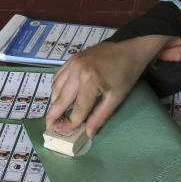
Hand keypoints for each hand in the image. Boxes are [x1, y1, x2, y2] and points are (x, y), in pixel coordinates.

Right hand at [46, 34, 174, 136]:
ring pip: (56, 88)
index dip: (71, 123)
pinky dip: (56, 88)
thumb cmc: (126, 73)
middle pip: (61, 99)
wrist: (129, 48)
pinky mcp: (72, 59)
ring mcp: (72, 63)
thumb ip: (100, 116)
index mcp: (90, 81)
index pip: (77, 109)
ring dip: (55, 102)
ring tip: (57, 113)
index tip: (63, 132)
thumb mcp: (116, 97)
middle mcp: (76, 71)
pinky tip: (61, 96)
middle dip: (54, 115)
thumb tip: (88, 133)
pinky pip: (58, 76)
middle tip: (50, 126)